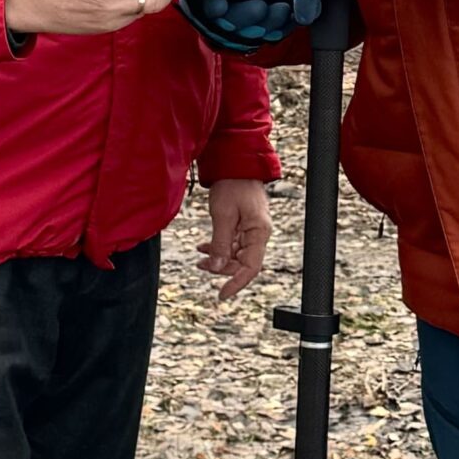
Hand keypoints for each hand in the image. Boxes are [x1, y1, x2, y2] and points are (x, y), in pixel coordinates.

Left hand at [197, 178, 271, 300]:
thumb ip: (220, 243)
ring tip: (199, 256)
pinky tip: (204, 248)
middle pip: (243, 263)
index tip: (221, 295)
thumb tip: (216, 267)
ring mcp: (252, 230)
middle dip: (222, 268)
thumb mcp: (222, 215)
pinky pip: (233, 244)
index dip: (236, 283)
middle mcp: (259, 234)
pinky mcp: (244, 226)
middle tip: (201, 265)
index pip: (251, 268)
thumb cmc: (232, 185)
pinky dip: (219, 247)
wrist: (235, 163)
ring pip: (236, 255)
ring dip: (218, 257)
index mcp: (259, 232)